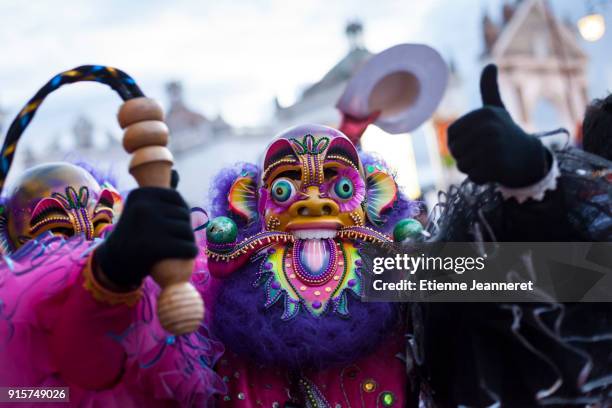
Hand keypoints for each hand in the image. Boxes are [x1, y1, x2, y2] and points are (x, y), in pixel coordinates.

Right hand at [94, 187, 196, 288]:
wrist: (115, 260)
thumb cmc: (133, 231)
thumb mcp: (140, 207)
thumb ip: (156, 192)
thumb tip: (175, 172)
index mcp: (141, 194)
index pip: (176, 198)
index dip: (182, 211)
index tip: (176, 222)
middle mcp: (144, 207)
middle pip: (183, 215)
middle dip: (186, 226)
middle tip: (177, 238)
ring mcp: (148, 226)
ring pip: (186, 230)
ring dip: (190, 240)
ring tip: (183, 245)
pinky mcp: (153, 247)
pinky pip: (184, 247)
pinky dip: (190, 251)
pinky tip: (190, 252)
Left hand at [448, 64, 550, 187]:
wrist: (529, 157)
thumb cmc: (505, 132)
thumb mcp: (496, 109)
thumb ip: (489, 89)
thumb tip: (490, 64)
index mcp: (484, 114)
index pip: (451, 136)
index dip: (456, 144)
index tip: (473, 142)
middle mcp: (489, 127)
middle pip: (455, 152)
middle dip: (464, 158)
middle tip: (483, 153)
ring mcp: (494, 146)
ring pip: (463, 165)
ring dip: (472, 168)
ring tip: (488, 161)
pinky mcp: (498, 165)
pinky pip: (473, 177)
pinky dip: (481, 178)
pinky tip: (494, 170)